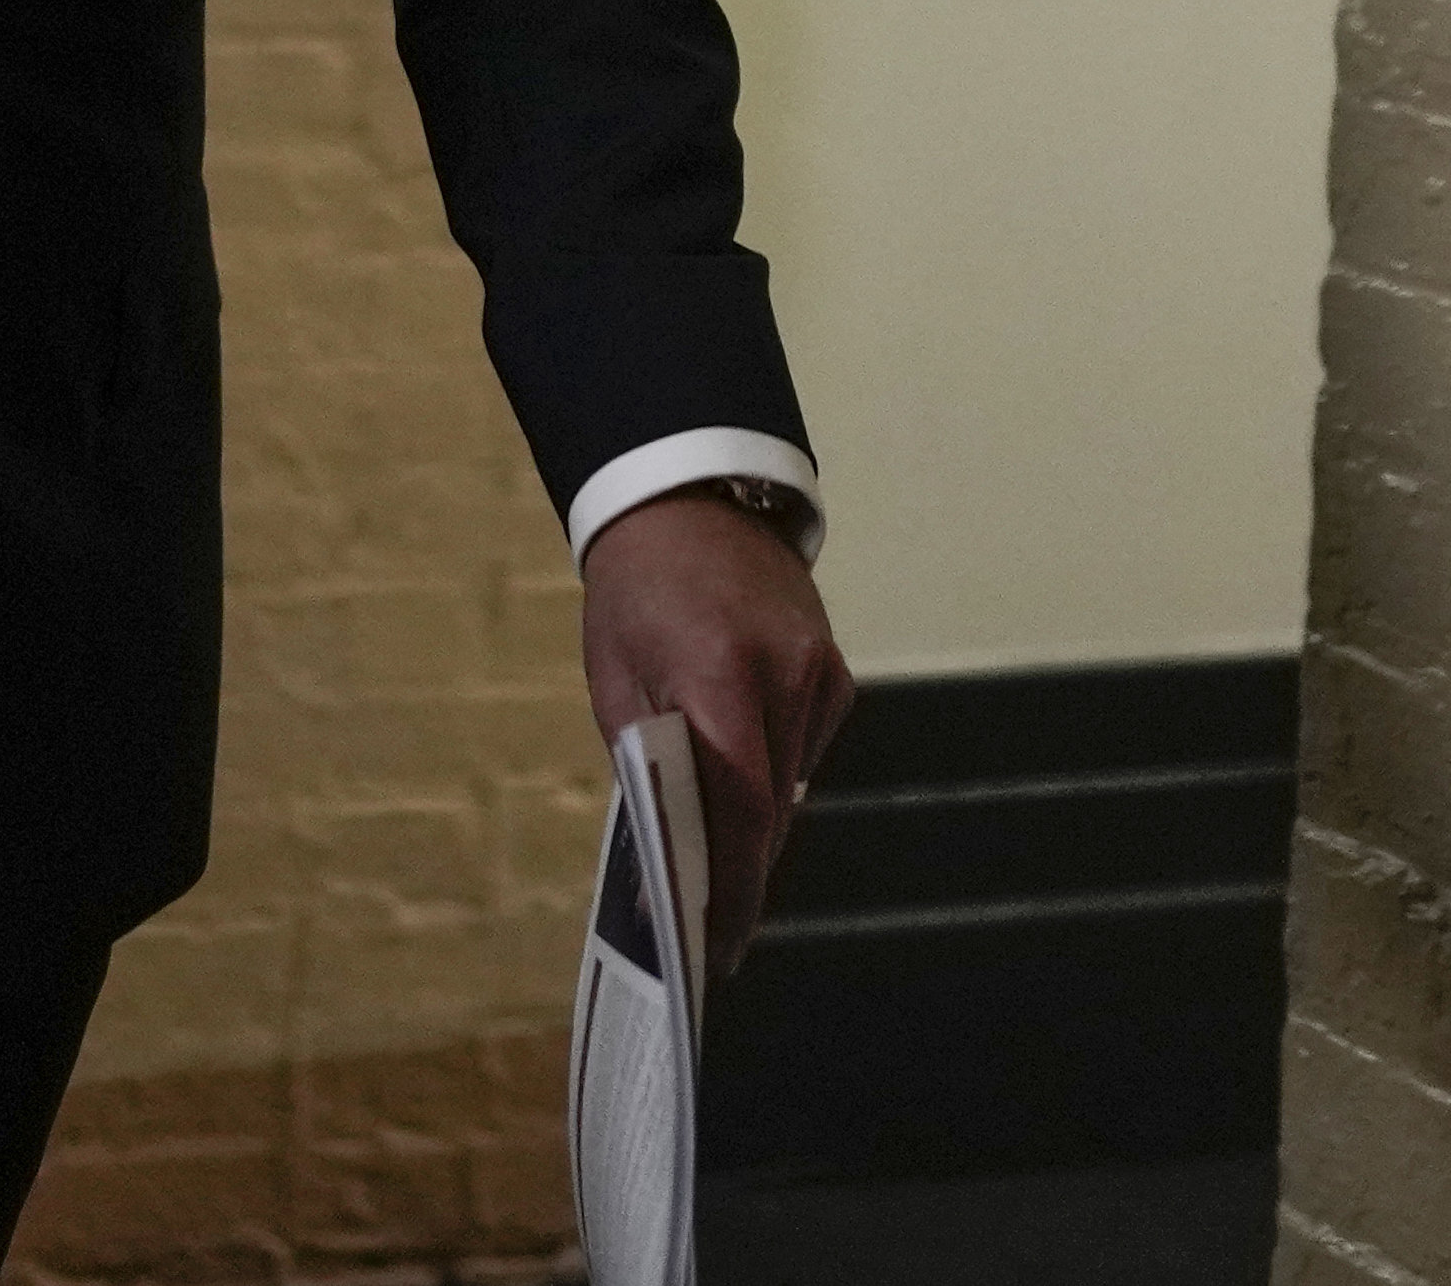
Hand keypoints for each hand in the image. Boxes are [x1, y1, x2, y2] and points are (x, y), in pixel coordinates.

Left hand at [579, 491, 853, 979]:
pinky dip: (773, 781)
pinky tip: (741, 789)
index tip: (715, 947)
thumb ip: (647, 763)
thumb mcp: (615, 678)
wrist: (689, 502)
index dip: (730, 886)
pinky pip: (804, 753)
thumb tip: (671, 858)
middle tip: (711, 939)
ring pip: (790, 788)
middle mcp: (783, 674)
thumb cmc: (632, 595)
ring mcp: (819, 672)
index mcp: (716, 670)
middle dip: (740, 876)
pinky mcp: (835, 673)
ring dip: (755, 832)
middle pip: (769, 809)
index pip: (737, 805)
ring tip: (717, 883)